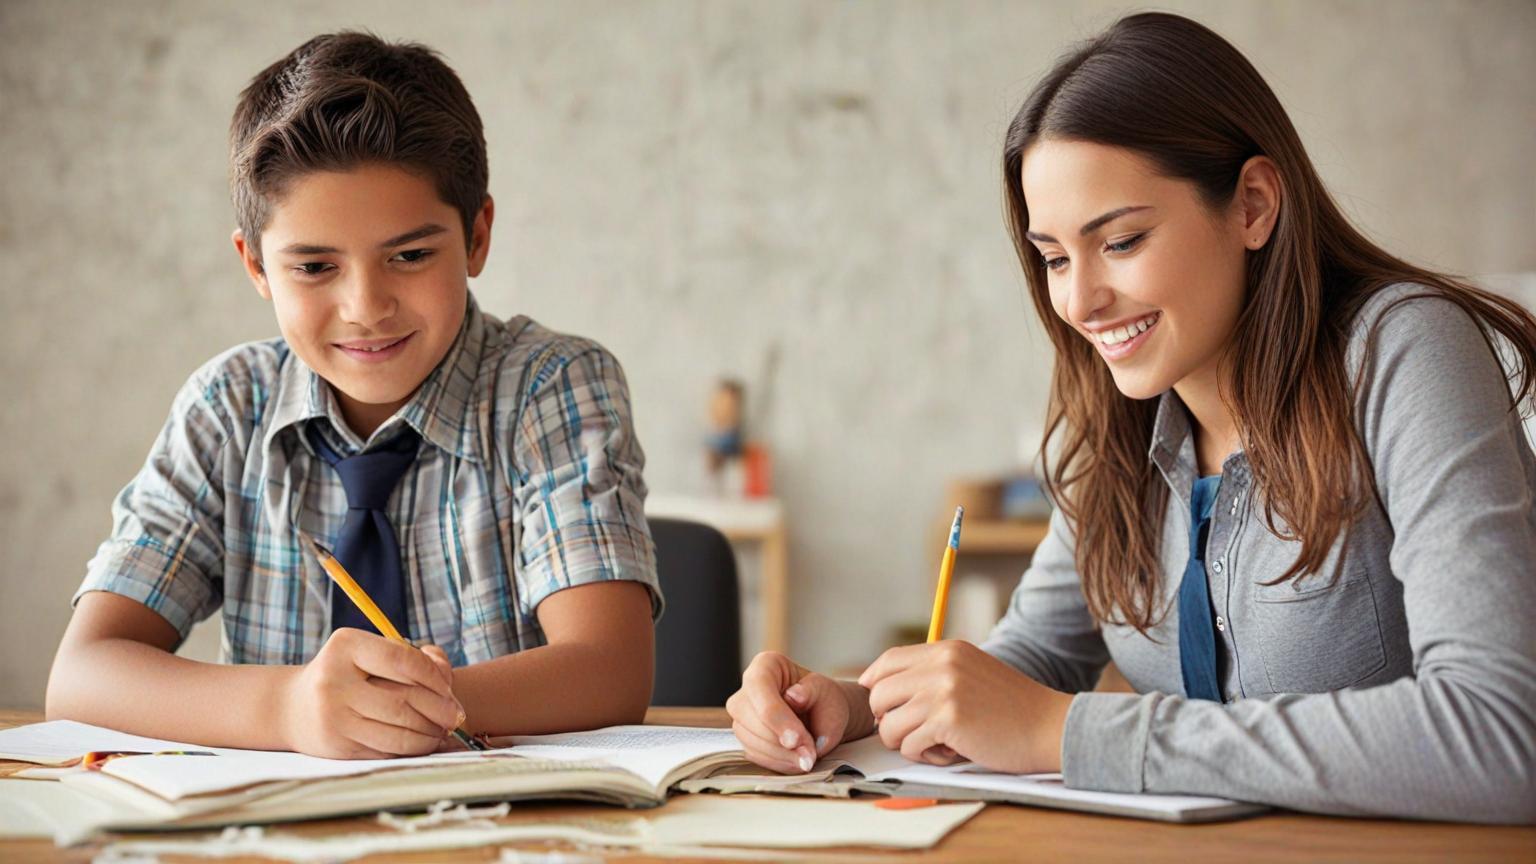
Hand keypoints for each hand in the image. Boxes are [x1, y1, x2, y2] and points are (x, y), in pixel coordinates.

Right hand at [279, 628, 465, 758]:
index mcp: (346, 646)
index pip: (403, 660)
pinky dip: (411, 748)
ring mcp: (333, 715)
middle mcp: (334, 680)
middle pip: (403, 701)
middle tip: (456, 716)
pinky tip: (423, 743)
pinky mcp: (337, 745)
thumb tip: (446, 676)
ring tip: (443, 731)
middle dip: (439, 711)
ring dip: (429, 735)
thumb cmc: (348, 674)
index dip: (435, 677)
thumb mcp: (372, 654)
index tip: (450, 688)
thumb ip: (415, 657)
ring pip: (398, 731)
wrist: (293, 707)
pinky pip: (386, 749)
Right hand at [726, 651, 872, 773]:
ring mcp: (742, 716)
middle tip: (810, 754)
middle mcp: (746, 690)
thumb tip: (793, 697)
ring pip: (752, 741)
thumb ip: (812, 693)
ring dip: (782, 756)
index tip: (796, 739)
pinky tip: (796, 760)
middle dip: (783, 744)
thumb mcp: (826, 690)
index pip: (760, 689)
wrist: (822, 716)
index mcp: (765, 666)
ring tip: (807, 757)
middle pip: (753, 720)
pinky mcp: (746, 739)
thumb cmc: (823, 699)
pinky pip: (756, 756)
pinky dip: (778, 762)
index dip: (777, 717)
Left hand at [858, 640, 1072, 772]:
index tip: (879, 704)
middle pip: (879, 694)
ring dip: (908, 743)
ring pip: (889, 725)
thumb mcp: (972, 673)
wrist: (1050, 727)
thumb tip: (886, 689)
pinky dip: (925, 757)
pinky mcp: (947, 720)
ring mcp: (943, 691)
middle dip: (888, 720)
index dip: (875, 684)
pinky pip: (909, 746)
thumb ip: (934, 674)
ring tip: (937, 744)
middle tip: (914, 732)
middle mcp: (941, 665)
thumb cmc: (1012, 709)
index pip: (889, 661)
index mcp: (946, 650)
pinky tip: (950, 752)